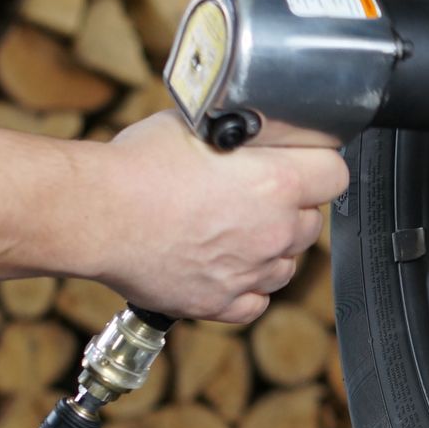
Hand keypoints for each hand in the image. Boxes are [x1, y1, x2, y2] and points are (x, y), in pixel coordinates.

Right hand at [90, 111, 347, 323]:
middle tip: (257, 196)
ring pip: (287, 265)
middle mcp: (272, 230)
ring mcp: (249, 271)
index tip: (306, 163)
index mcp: (276, 182)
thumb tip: (253, 131)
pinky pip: (255, 302)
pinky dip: (246, 288)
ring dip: (271, 249)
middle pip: (312, 222)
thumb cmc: (136, 166)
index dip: (319, 165)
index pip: (335, 174)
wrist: (93, 213)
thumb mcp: (197, 125)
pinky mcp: (220, 302)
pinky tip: (225, 267)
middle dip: (292, 209)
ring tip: (235, 231)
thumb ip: (240, 136)